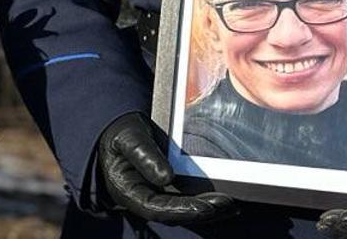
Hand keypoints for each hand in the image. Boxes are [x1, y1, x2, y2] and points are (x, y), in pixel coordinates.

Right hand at [96, 112, 235, 224]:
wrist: (115, 132)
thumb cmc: (119, 134)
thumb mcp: (128, 138)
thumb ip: (144, 156)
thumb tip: (166, 177)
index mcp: (127, 191)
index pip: (156, 208)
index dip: (182, 210)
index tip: (205, 207)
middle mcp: (142, 199)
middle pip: (173, 214)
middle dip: (201, 211)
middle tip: (227, 205)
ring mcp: (155, 197)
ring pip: (182, 210)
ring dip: (207, 210)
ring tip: (231, 206)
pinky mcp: (165, 192)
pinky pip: (186, 201)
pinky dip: (204, 202)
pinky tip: (223, 201)